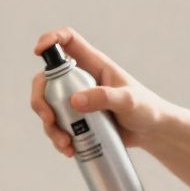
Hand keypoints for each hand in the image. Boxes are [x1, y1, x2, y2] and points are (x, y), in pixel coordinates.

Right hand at [30, 28, 175, 156]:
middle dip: (40, 101)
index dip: (50, 40)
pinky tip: (69, 150)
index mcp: (93, 65)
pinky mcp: (77, 120)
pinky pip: (57, 127)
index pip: (68, 41)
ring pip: (48, 108)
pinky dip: (58, 140)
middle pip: (46, 80)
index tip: (38, 51)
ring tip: (66, 145)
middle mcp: (80, 80)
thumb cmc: (146, 109)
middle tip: (49, 119)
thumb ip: (104, 98)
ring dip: (50, 128)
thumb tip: (74, 101)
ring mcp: (76, 101)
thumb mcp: (128, 102)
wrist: (151, 132)